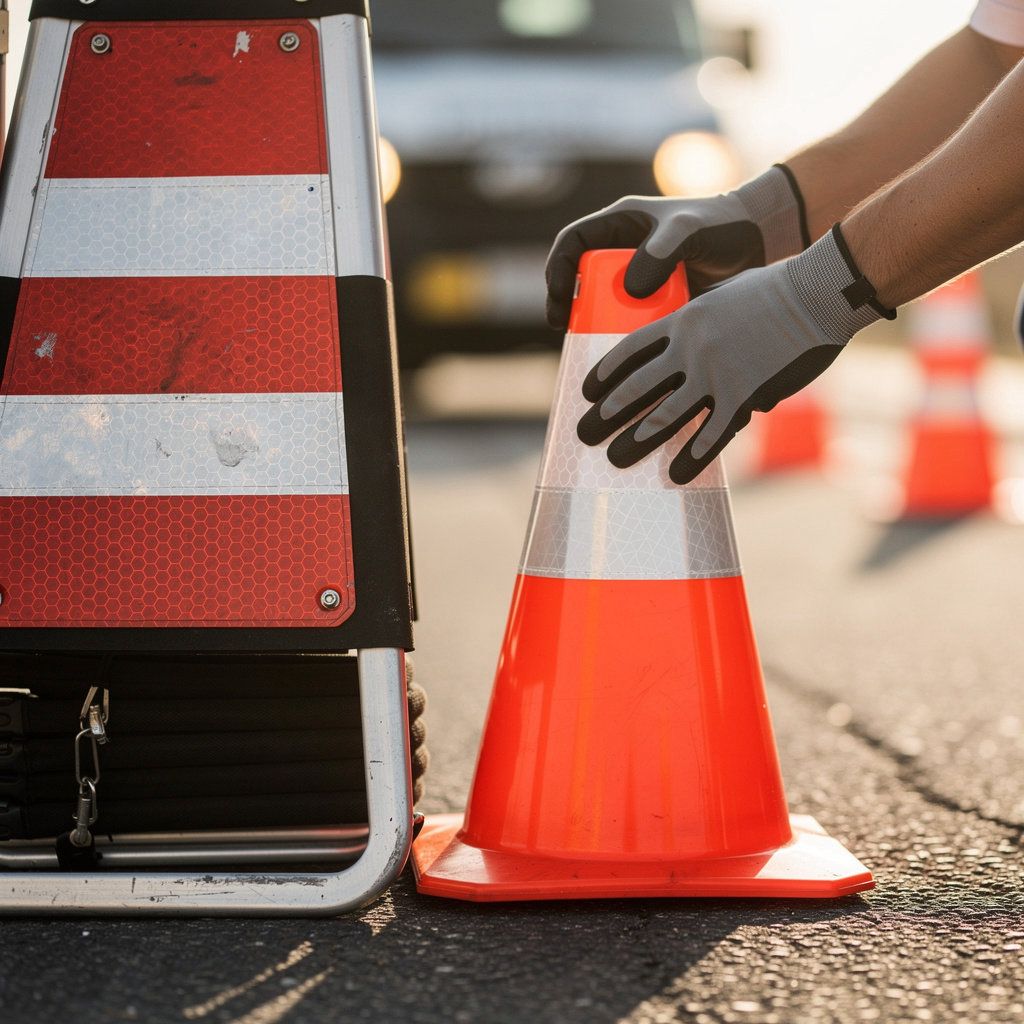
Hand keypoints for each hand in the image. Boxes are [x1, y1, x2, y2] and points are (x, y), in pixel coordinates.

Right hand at [545, 165, 806, 327]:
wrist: (760, 241)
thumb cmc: (724, 224)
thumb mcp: (690, 230)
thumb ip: (662, 251)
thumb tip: (630, 291)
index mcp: (620, 224)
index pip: (572, 244)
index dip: (557, 271)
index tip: (559, 301)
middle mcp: (623, 251)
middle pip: (580, 279)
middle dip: (568, 306)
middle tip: (567, 333)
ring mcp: (638, 278)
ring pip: (601, 304)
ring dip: (591, 327)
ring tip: (588, 350)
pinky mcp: (655, 301)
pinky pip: (628, 323)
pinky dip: (621, 341)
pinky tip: (624, 363)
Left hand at [576, 227, 892, 482]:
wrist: (817, 292)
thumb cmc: (777, 288)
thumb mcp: (723, 295)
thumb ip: (700, 320)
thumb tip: (687, 344)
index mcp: (683, 320)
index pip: (631, 350)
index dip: (606, 374)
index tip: (587, 392)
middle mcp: (690, 349)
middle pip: (638, 387)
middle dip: (607, 414)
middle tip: (584, 433)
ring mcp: (716, 374)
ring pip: (665, 415)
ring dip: (636, 440)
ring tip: (614, 458)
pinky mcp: (744, 395)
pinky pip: (712, 434)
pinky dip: (692, 457)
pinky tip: (676, 474)